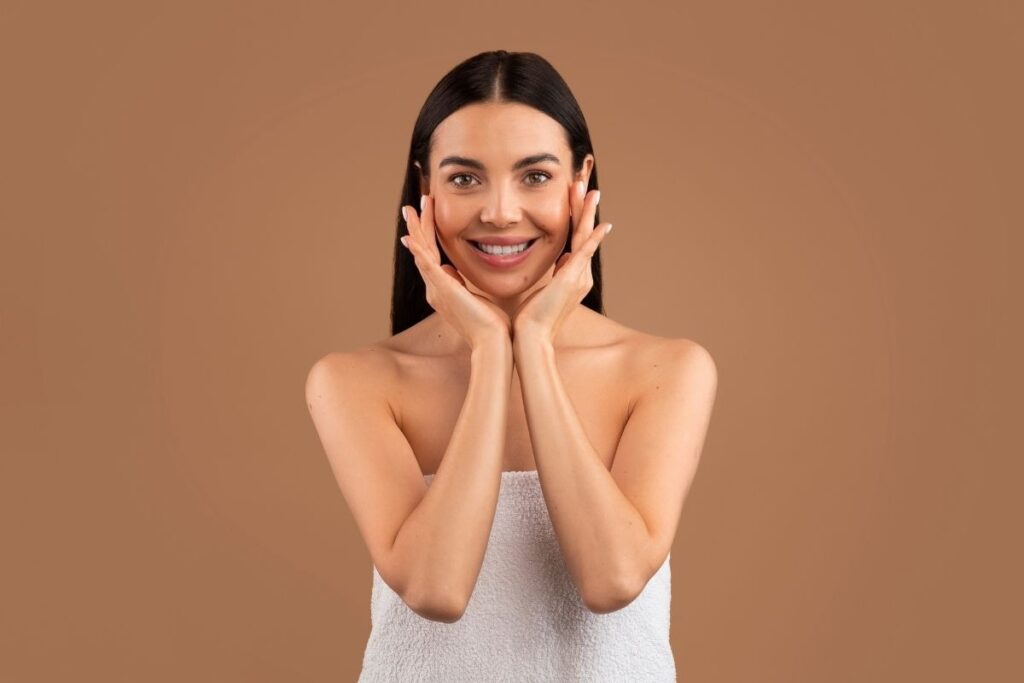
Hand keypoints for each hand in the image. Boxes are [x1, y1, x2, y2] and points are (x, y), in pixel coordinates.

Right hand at [401, 194, 511, 347]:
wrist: (494, 342)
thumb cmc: (493, 325)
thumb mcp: (477, 297)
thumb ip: (464, 285)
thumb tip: (454, 271)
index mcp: (444, 290)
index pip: (433, 255)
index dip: (428, 235)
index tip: (427, 215)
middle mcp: (435, 290)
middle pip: (422, 251)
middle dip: (418, 227)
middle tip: (412, 205)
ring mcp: (438, 291)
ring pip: (421, 254)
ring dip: (416, 231)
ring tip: (410, 210)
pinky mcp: (444, 291)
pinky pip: (427, 267)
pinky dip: (418, 251)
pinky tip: (411, 237)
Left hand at [511, 181, 611, 343]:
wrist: (531, 338)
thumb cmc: (528, 320)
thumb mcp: (540, 291)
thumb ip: (549, 276)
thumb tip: (554, 262)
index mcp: (572, 277)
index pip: (575, 240)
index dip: (574, 218)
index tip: (572, 199)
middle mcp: (580, 275)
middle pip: (583, 234)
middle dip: (583, 208)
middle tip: (584, 184)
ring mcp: (578, 277)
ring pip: (585, 237)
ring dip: (587, 213)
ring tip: (592, 190)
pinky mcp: (572, 280)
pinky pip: (586, 253)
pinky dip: (595, 238)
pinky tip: (604, 224)